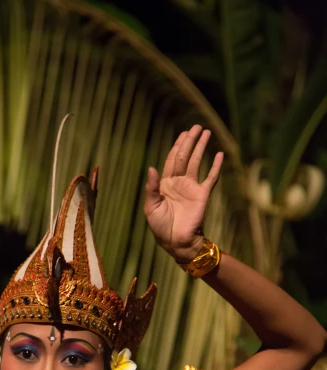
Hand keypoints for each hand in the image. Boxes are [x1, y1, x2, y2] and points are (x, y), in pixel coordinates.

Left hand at [144, 125, 223, 262]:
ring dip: (201, 148)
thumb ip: (151, 188)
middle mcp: (179, 183)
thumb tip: (151, 168)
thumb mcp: (151, 207)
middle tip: (196, 127)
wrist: (176, 242)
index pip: (171, 160)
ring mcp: (192, 188)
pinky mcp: (203, 195)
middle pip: (185, 157)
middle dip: (190, 141)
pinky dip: (215, 166)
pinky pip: (211, 178)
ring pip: (197, 162)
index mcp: (165, 184)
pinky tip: (219, 154)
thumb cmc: (160, 227)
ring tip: (207, 133)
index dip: (177, 146)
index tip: (183, 134)